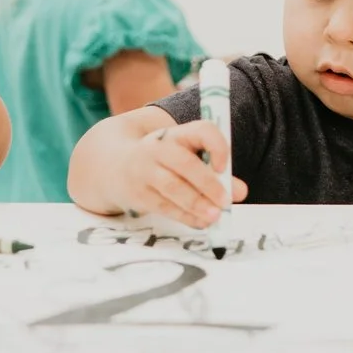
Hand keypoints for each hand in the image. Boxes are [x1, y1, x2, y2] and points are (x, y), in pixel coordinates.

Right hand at [112, 121, 246, 228]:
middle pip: (184, 162)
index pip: (201, 130)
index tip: (224, 166)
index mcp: (176, 134)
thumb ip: (215, 171)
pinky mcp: (138, 193)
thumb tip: (241, 192)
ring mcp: (145, 171)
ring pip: (172, 187)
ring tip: (215, 216)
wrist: (112, 165)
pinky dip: (185, 216)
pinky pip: (164, 206)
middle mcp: (158, 148)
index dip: (216, 146)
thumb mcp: (184, 156)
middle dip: (207, 182)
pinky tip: (201, 222)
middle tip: (226, 201)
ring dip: (196, 203)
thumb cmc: (161, 161)